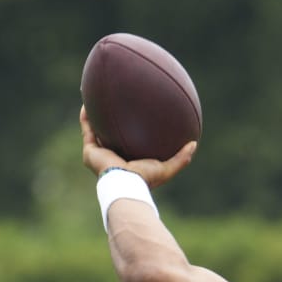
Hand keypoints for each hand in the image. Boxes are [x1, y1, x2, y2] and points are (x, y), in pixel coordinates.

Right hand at [79, 106, 194, 185]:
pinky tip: (88, 101)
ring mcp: (99, 153)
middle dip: (111, 121)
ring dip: (95, 115)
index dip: (131, 130)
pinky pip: (87, 128)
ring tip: (97, 97)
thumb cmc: (145, 179)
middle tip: (116, 104)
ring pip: (95, 130)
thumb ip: (181, 157)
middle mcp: (112, 156)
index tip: (135, 117)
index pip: (129, 143)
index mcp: (128, 160)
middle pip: (111, 135)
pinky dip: (86, 116)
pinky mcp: (90, 150)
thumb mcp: (167, 168)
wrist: (124, 184)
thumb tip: (194, 143)